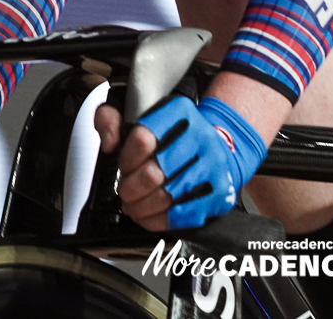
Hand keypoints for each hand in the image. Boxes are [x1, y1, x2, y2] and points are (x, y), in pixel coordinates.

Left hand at [96, 93, 268, 230]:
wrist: (223, 145)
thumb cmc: (175, 137)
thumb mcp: (140, 114)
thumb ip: (111, 119)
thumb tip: (109, 142)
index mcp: (179, 113)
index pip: (142, 138)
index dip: (126, 159)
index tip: (124, 166)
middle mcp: (201, 136)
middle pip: (152, 173)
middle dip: (130, 188)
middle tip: (125, 191)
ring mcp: (213, 165)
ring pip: (165, 197)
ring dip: (141, 207)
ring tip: (134, 206)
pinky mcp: (219, 191)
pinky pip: (181, 215)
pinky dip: (158, 220)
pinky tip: (149, 215)